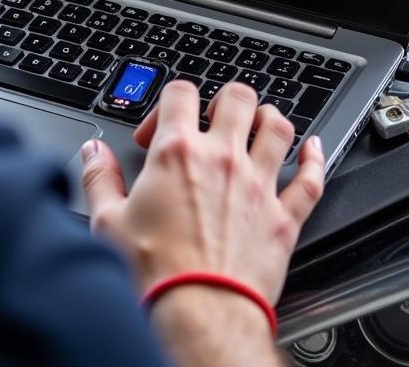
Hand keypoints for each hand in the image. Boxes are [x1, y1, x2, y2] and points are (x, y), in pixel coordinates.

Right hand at [80, 80, 324, 357]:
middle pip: (237, 97)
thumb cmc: (156, 273)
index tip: (159, 128)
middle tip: (212, 117)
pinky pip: (311, 178)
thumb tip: (93, 153)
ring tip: (259, 122)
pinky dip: (315, 159)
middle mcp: (222, 159)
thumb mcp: (108, 221)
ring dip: (269, 118)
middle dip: (224, 99)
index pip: (180, 92)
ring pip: (278, 127)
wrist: (200, 315)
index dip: (168, 100)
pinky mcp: (284, 218)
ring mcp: (259, 186)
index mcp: (177, 152)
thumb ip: (98, 177)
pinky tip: (313, 150)